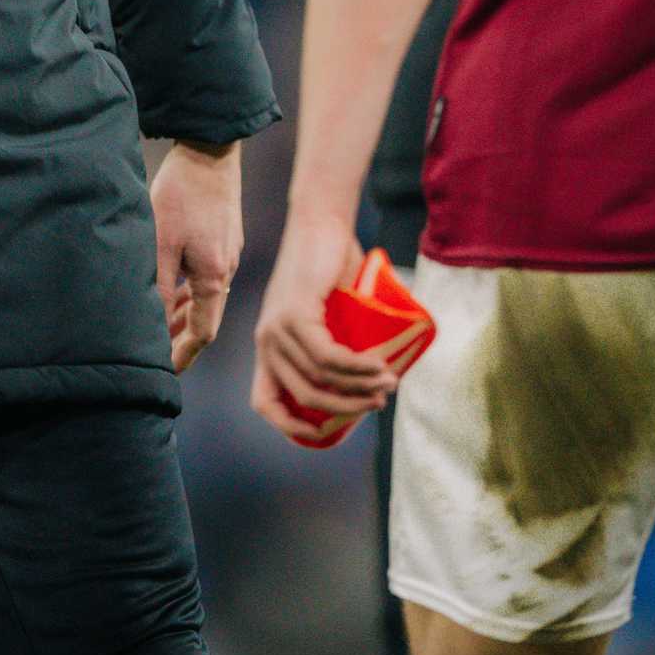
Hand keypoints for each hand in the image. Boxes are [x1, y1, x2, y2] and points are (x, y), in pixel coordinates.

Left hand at [149, 140, 242, 372]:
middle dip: (182, 340)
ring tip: (160, 330)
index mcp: (215, 277)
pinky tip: (173, 291)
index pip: (203, 333)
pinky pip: (208, 279)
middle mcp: (227, 270)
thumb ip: (157, 286)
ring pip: (207, 299)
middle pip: (207, 319)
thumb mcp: (161, 243)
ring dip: (184, 316)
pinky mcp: (224, 240)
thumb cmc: (182, 194)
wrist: (210, 150)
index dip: (182, 355)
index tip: (163, 372)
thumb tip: (152, 326)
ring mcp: (228, 254)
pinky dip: (190, 294)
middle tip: (156, 357)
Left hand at [251, 207, 396, 443]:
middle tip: (380, 402)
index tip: (327, 433)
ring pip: (320, 379)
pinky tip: (380, 367)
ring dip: (359, 389)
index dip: (291, 427)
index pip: (265, 403)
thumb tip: (371, 386)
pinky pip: (328, 357)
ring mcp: (277, 328)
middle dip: (346, 409)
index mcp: (268, 347)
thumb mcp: (330, 317)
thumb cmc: (330, 268)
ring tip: (389, 384)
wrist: (322, 222)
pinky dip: (357, 368)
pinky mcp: (294, 314)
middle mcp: (265, 342)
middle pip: (305, 397)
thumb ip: (339, 346)